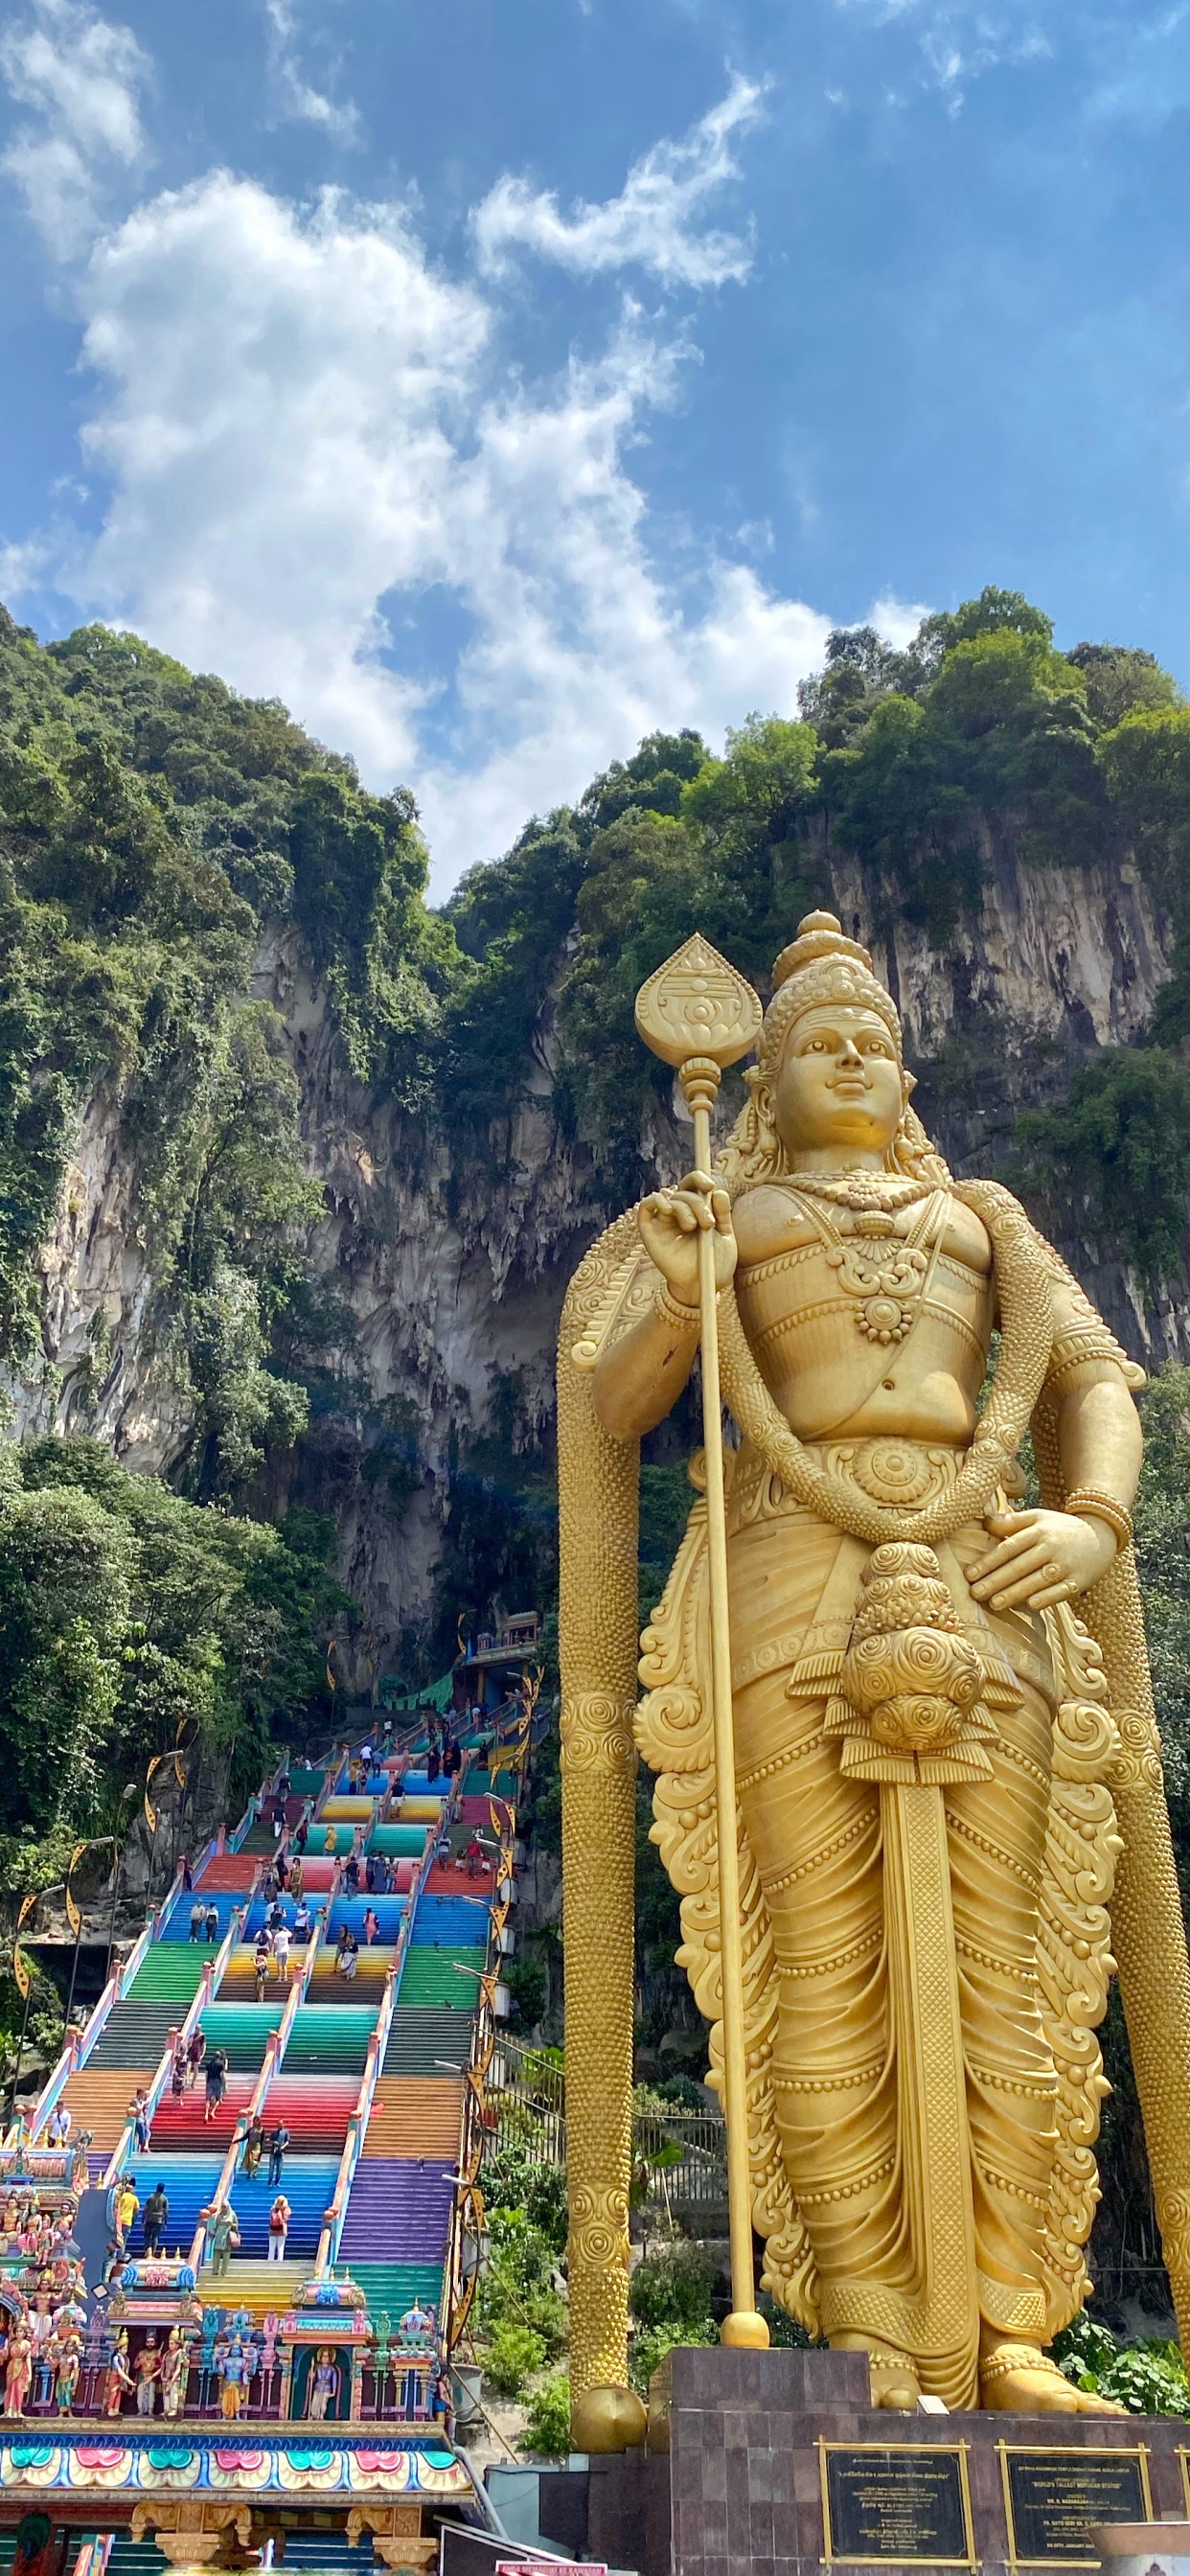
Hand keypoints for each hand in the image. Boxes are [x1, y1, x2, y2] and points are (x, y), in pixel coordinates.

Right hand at [637, 1172, 736, 1309]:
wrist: (703, 1288)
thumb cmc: (715, 1265)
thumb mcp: (725, 1237)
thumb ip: (723, 1214)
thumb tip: (718, 1191)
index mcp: (697, 1211)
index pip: (693, 1185)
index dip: (698, 1178)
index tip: (710, 1186)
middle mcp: (679, 1214)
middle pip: (683, 1192)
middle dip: (698, 1202)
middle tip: (708, 1223)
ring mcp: (663, 1222)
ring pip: (669, 1198)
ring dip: (684, 1207)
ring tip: (693, 1227)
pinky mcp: (650, 1233)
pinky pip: (645, 1208)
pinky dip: (655, 1201)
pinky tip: (668, 1209)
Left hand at [968, 1507, 1117, 1611]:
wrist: (1101, 1535)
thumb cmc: (1061, 1529)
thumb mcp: (1038, 1517)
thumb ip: (1012, 1521)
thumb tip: (985, 1521)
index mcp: (1038, 1531)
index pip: (1009, 1547)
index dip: (988, 1561)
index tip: (969, 1574)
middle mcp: (1051, 1547)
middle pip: (1020, 1565)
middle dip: (996, 1580)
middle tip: (975, 1593)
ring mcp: (1066, 1564)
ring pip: (1037, 1580)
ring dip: (1016, 1593)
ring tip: (994, 1603)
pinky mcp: (1080, 1580)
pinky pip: (1062, 1590)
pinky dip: (1048, 1598)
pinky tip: (1031, 1605)